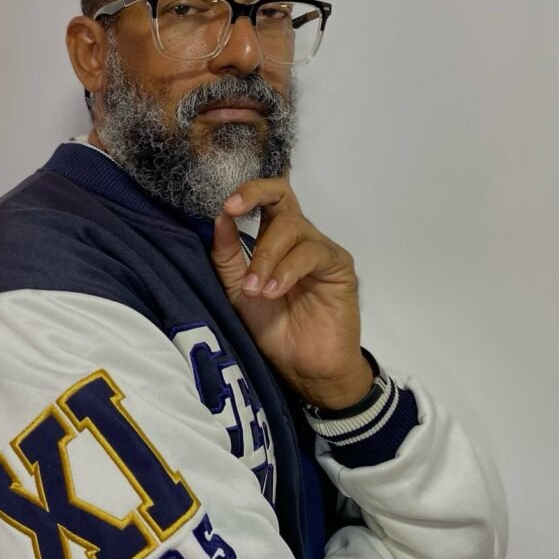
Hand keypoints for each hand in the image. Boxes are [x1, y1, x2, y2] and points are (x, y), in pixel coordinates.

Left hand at [210, 178, 373, 410]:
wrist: (304, 368)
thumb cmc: (273, 329)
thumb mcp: (238, 292)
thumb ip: (227, 257)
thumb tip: (219, 218)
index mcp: (275, 238)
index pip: (267, 197)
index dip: (249, 190)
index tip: (226, 204)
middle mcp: (299, 237)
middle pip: (282, 197)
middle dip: (253, 201)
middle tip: (230, 213)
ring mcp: (320, 250)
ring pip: (292, 227)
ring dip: (265, 256)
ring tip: (256, 290)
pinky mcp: (339, 266)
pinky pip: (312, 253)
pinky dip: (287, 271)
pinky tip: (274, 292)